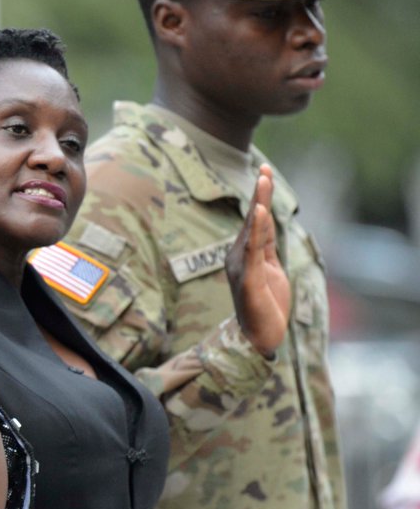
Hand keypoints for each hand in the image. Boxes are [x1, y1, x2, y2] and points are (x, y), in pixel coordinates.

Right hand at [225, 164, 289, 356]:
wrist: (259, 340)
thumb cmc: (265, 309)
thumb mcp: (272, 272)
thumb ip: (266, 249)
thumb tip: (266, 226)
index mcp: (244, 255)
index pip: (257, 221)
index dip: (262, 197)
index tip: (265, 172)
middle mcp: (238, 257)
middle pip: (253, 219)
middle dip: (260, 193)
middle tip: (265, 168)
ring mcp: (241, 267)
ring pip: (253, 229)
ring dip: (259, 204)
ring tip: (263, 180)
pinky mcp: (248, 278)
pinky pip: (253, 249)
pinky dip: (256, 229)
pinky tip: (260, 211)